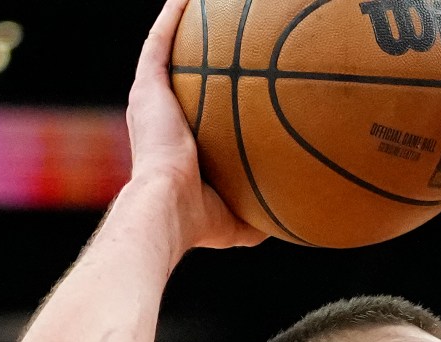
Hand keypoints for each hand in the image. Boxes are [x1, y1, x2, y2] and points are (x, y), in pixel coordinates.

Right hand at [123, 0, 261, 249]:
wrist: (168, 209)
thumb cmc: (201, 220)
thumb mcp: (241, 220)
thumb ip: (263, 213)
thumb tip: (294, 220)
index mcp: (178, 143)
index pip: (197, 110)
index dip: (214, 95)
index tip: (238, 84)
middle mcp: (161, 115)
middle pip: (182, 73)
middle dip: (201, 53)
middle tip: (225, 36)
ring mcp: (151, 99)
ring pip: (167, 49)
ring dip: (182, 23)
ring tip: (201, 3)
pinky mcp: (146, 88)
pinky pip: (161, 42)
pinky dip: (174, 17)